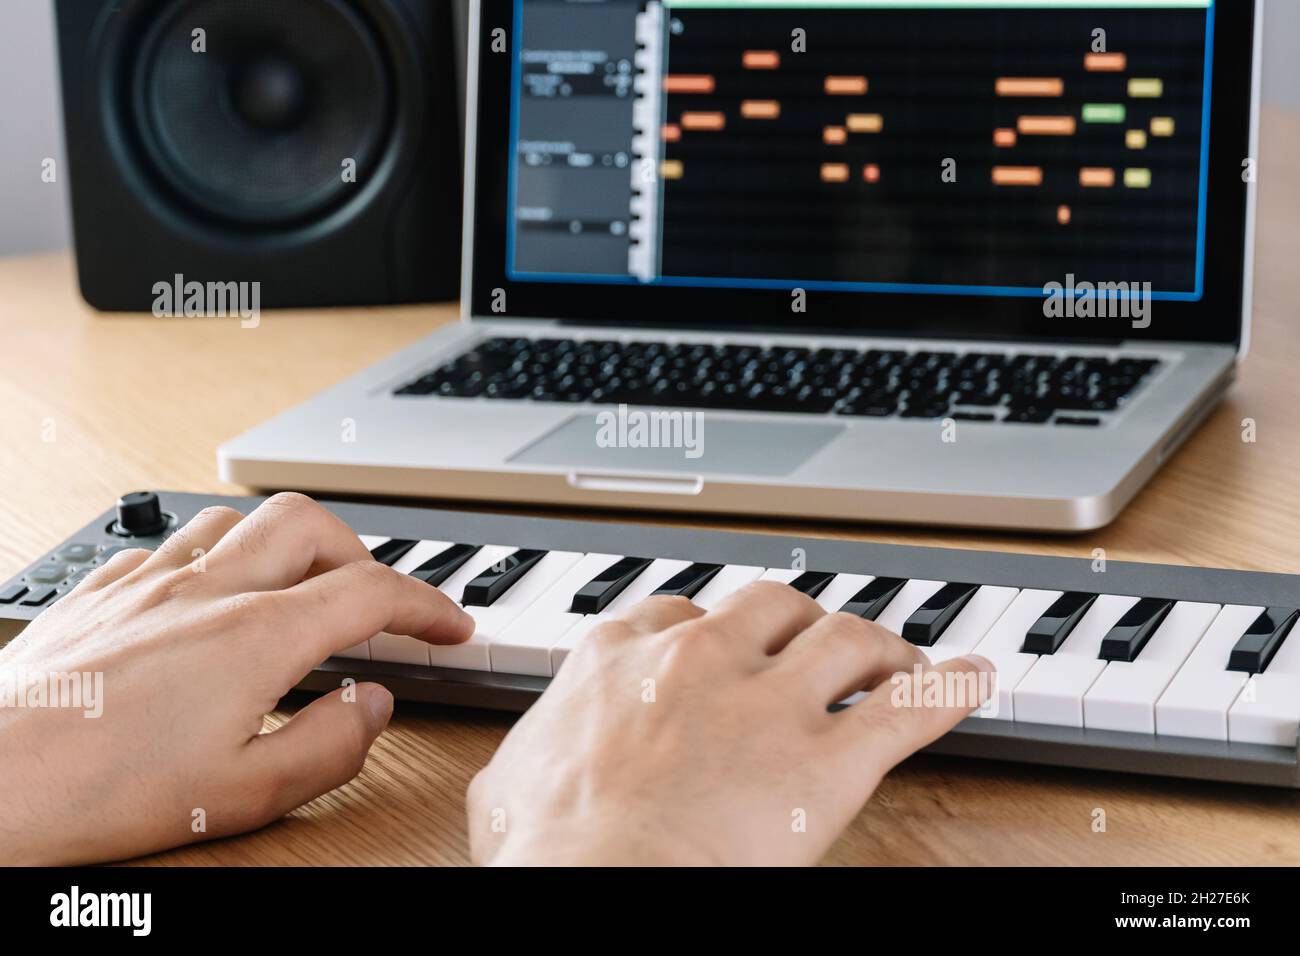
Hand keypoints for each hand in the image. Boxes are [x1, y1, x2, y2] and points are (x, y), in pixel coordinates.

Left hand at [0, 492, 472, 864]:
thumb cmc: (98, 792)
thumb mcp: (244, 795)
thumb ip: (329, 746)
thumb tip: (372, 706)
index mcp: (255, 637)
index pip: (372, 593)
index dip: (427, 607)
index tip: (450, 629)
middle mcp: (205, 592)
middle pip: (310, 525)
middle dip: (361, 554)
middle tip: (375, 602)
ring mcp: (145, 584)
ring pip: (236, 520)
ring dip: (282, 545)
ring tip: (294, 590)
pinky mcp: (95, 595)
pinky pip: (166, 546)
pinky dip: (209, 561)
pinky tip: (202, 601)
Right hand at [467, 583, 992, 865]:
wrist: (596, 889)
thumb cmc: (548, 853)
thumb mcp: (509, 788)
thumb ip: (532, 753)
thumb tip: (523, 769)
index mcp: (622, 659)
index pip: (678, 613)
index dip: (711, 629)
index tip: (724, 644)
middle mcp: (700, 660)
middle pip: (769, 606)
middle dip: (797, 618)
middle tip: (814, 641)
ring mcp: (769, 703)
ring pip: (843, 637)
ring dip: (875, 642)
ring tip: (894, 654)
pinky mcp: (829, 760)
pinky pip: (909, 704)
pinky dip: (950, 687)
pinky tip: (975, 679)